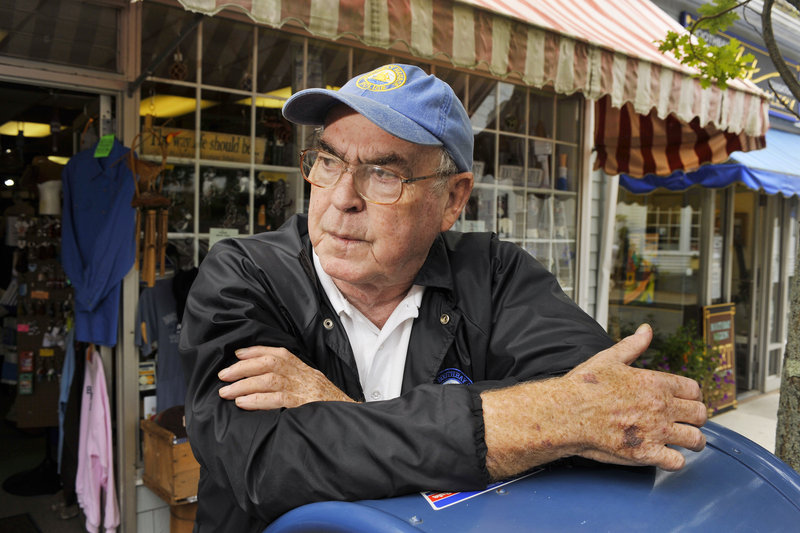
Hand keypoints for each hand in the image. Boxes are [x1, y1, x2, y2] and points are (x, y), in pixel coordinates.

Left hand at [217, 346, 354, 409]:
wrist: (350, 417)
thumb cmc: (327, 405)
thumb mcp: (312, 386)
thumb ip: (293, 380)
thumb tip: (262, 380)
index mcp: (304, 369)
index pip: (278, 353)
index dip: (256, 351)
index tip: (238, 353)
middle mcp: (304, 375)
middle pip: (270, 363)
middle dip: (244, 367)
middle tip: (223, 375)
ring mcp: (304, 389)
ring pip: (270, 379)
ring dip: (244, 384)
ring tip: (226, 392)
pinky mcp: (304, 405)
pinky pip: (278, 399)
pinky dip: (257, 399)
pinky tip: (242, 403)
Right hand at [482, 324, 706, 478]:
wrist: (566, 413)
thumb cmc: (584, 387)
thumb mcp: (609, 358)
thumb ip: (633, 345)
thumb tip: (646, 330)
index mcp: (655, 382)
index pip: (694, 390)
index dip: (692, 396)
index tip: (685, 401)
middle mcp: (661, 407)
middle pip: (700, 415)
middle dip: (695, 418)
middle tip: (685, 421)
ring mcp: (655, 431)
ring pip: (695, 440)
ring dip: (692, 441)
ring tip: (683, 441)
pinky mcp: (645, 453)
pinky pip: (677, 462)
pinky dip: (675, 461)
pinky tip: (666, 456)